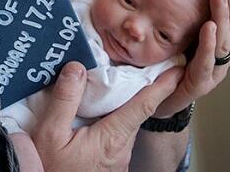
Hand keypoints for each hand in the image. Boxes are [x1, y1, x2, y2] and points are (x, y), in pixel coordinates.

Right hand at [32, 62, 183, 170]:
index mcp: (112, 137)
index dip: (162, 86)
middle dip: (143, 90)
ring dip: (126, 106)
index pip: (143, 105)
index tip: (178, 70)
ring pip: (126, 124)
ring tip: (118, 86)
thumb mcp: (50, 134)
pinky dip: (114, 119)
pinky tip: (100, 114)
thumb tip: (77, 69)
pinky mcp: (110, 165)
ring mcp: (118, 159)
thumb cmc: (52, 169)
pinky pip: (117, 136)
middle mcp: (121, 149)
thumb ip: (65, 100)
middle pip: (136, 112)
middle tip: (145, 68)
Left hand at [154, 0, 229, 116]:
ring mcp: (213, 70)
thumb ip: (189, 10)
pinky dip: (207, 42)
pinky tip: (209, 25)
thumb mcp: (182, 31)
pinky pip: (205, 62)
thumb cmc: (171, 61)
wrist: (157, 100)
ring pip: (223, 40)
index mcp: (222, 40)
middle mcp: (223, 55)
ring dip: (222, 14)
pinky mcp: (198, 84)